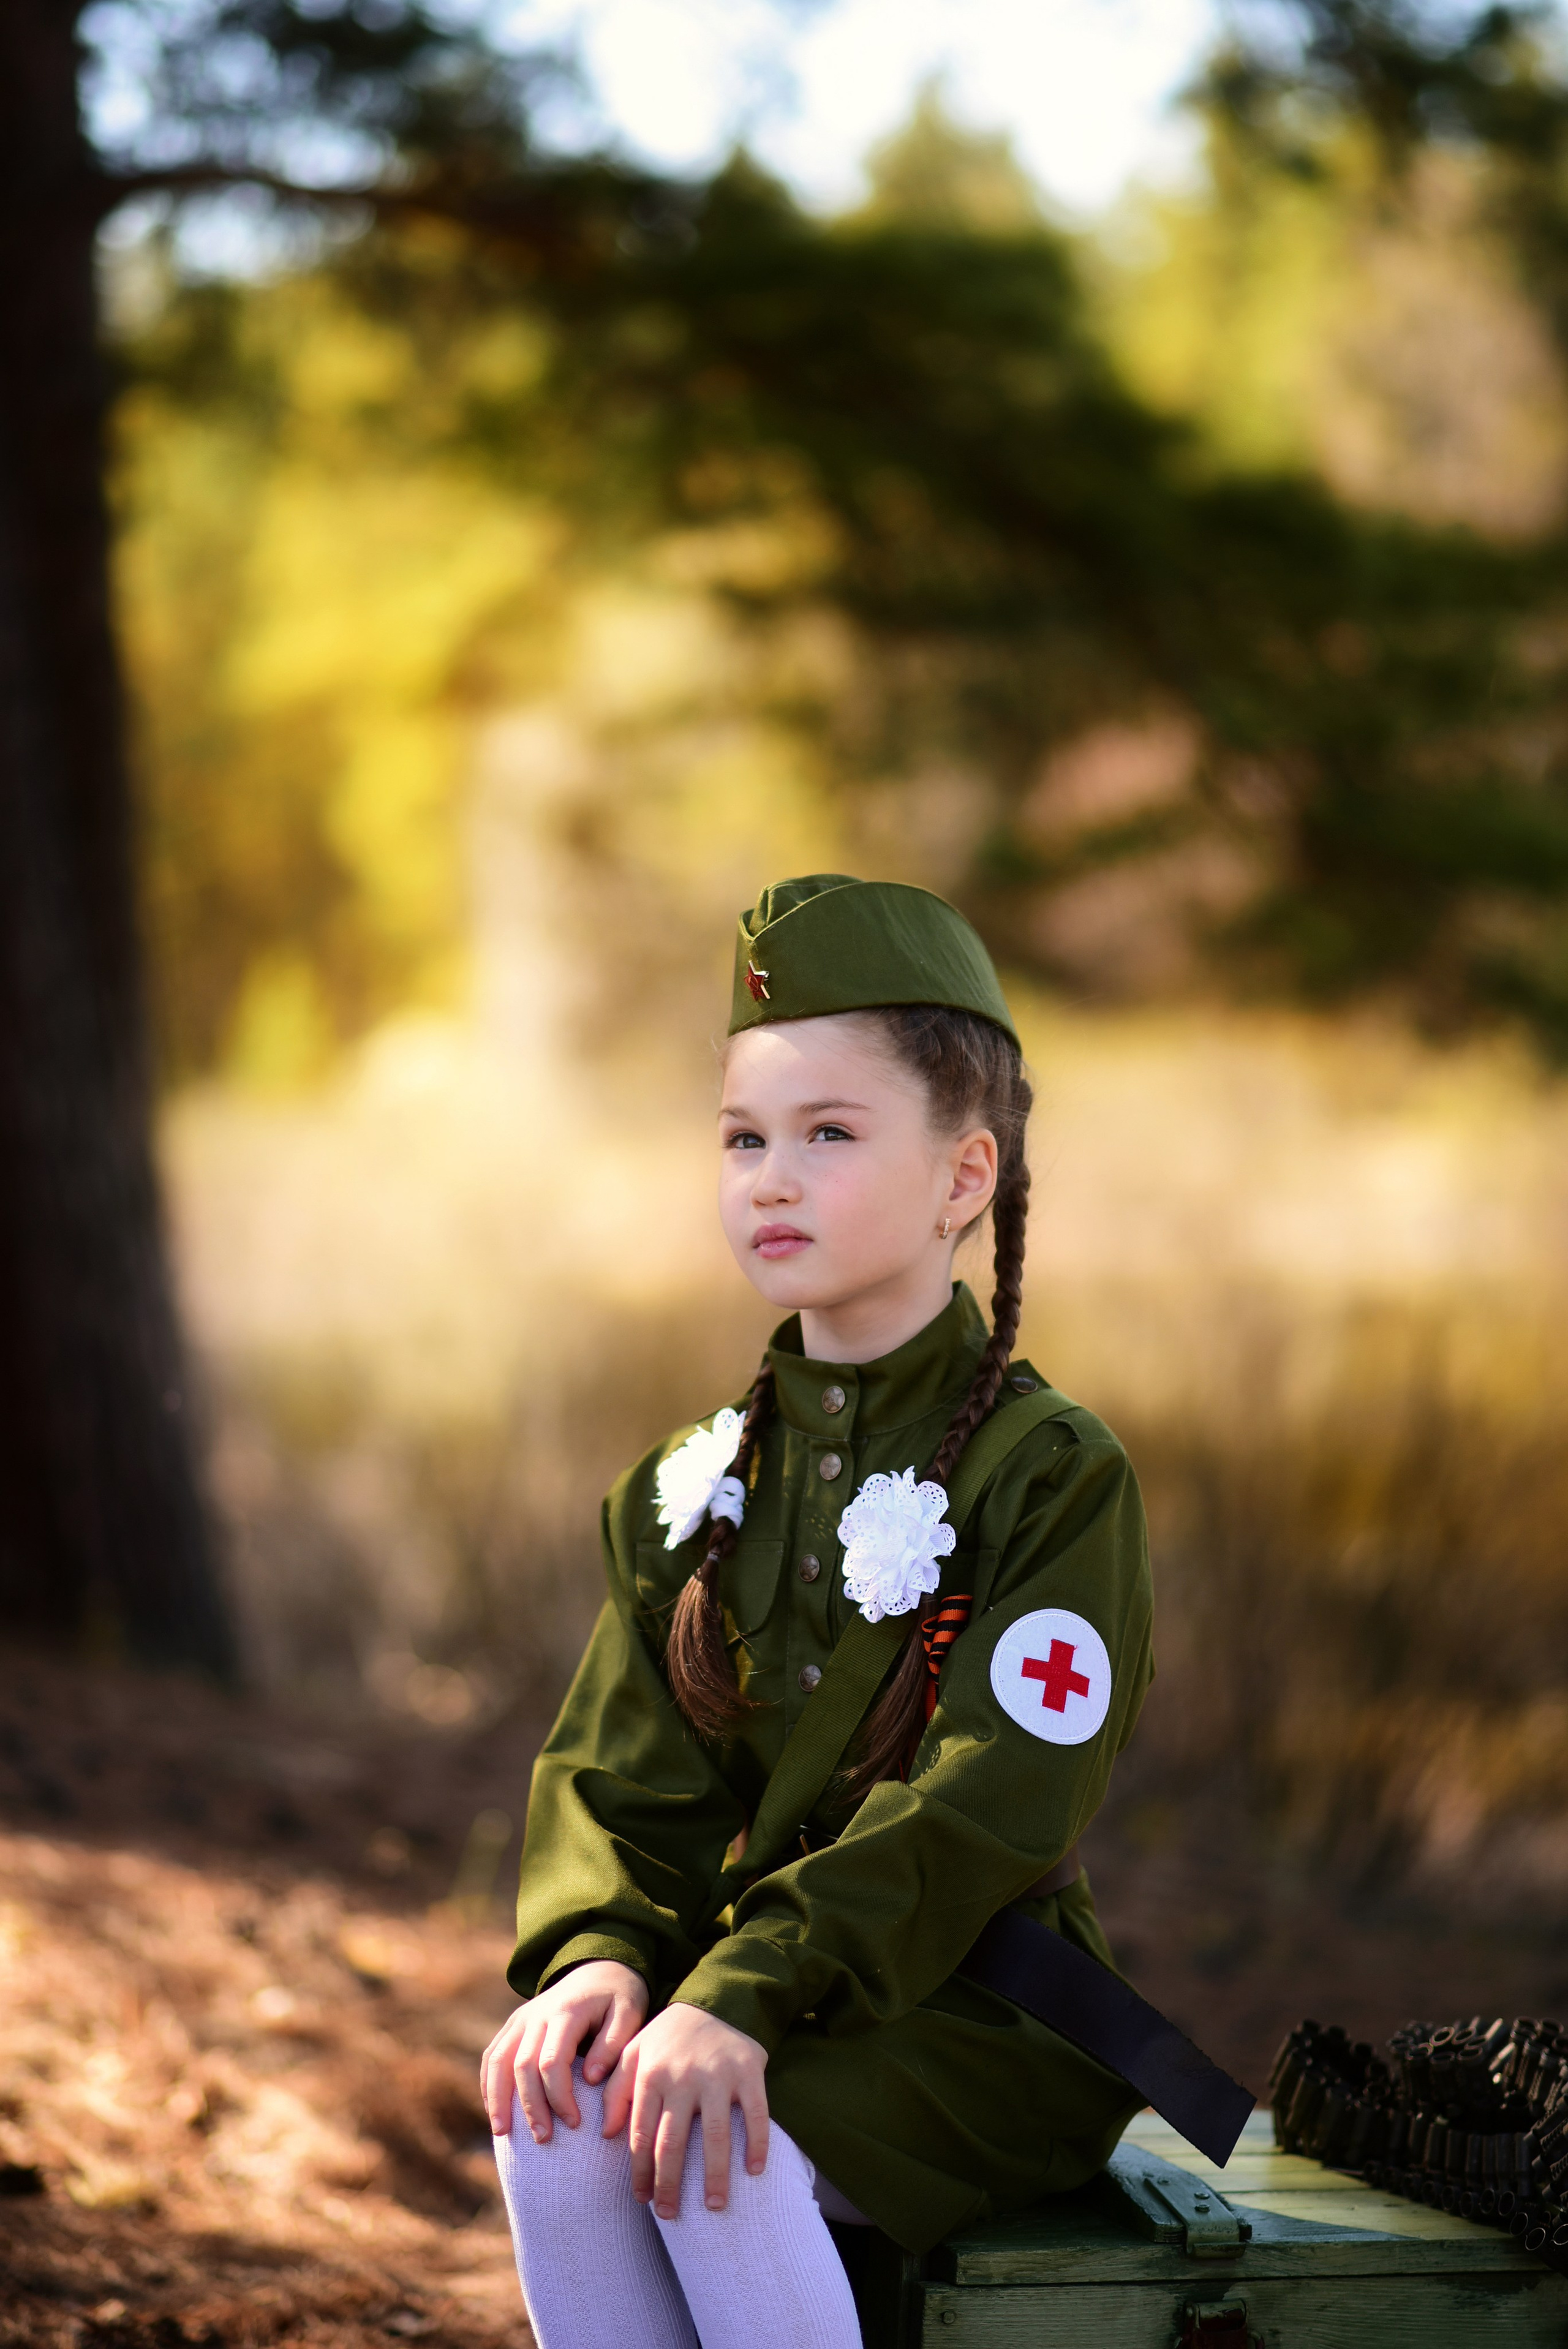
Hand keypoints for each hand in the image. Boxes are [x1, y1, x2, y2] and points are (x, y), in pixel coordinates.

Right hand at [480, 1961, 647, 2141]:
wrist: (600, 1967)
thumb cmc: (619, 1998)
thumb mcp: (630, 2013)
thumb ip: (613, 2045)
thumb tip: (589, 2078)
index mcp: (567, 2012)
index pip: (552, 2061)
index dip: (559, 2097)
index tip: (575, 2123)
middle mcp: (537, 2014)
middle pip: (522, 2065)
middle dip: (530, 2106)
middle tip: (543, 2139)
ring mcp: (521, 2018)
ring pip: (498, 2060)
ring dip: (498, 2099)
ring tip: (503, 2133)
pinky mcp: (514, 2024)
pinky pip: (492, 2055)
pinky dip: (489, 2084)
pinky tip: (495, 2111)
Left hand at [602, 2001, 767, 2219]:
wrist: (716, 1999)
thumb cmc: (669, 2035)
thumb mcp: (634, 2053)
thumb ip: (616, 2091)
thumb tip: (608, 2135)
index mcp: (650, 2075)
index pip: (641, 2135)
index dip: (641, 2172)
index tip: (644, 2200)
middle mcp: (681, 2077)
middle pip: (673, 2143)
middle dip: (670, 2184)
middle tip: (670, 2215)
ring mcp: (717, 2075)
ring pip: (715, 2136)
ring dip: (713, 2175)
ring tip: (713, 2206)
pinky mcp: (748, 2072)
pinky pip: (755, 2114)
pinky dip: (757, 2143)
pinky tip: (755, 2171)